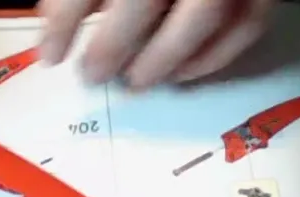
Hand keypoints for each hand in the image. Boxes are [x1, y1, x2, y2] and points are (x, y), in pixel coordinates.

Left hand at [36, 0, 274, 89]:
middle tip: (93, 74)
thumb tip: (60, 15)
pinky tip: (182, 71)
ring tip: (136, 79)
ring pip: (204, 13)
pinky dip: (214, 55)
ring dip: (164, 57)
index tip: (51, 52)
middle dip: (113, 44)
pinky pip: (248, 23)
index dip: (65, 18)